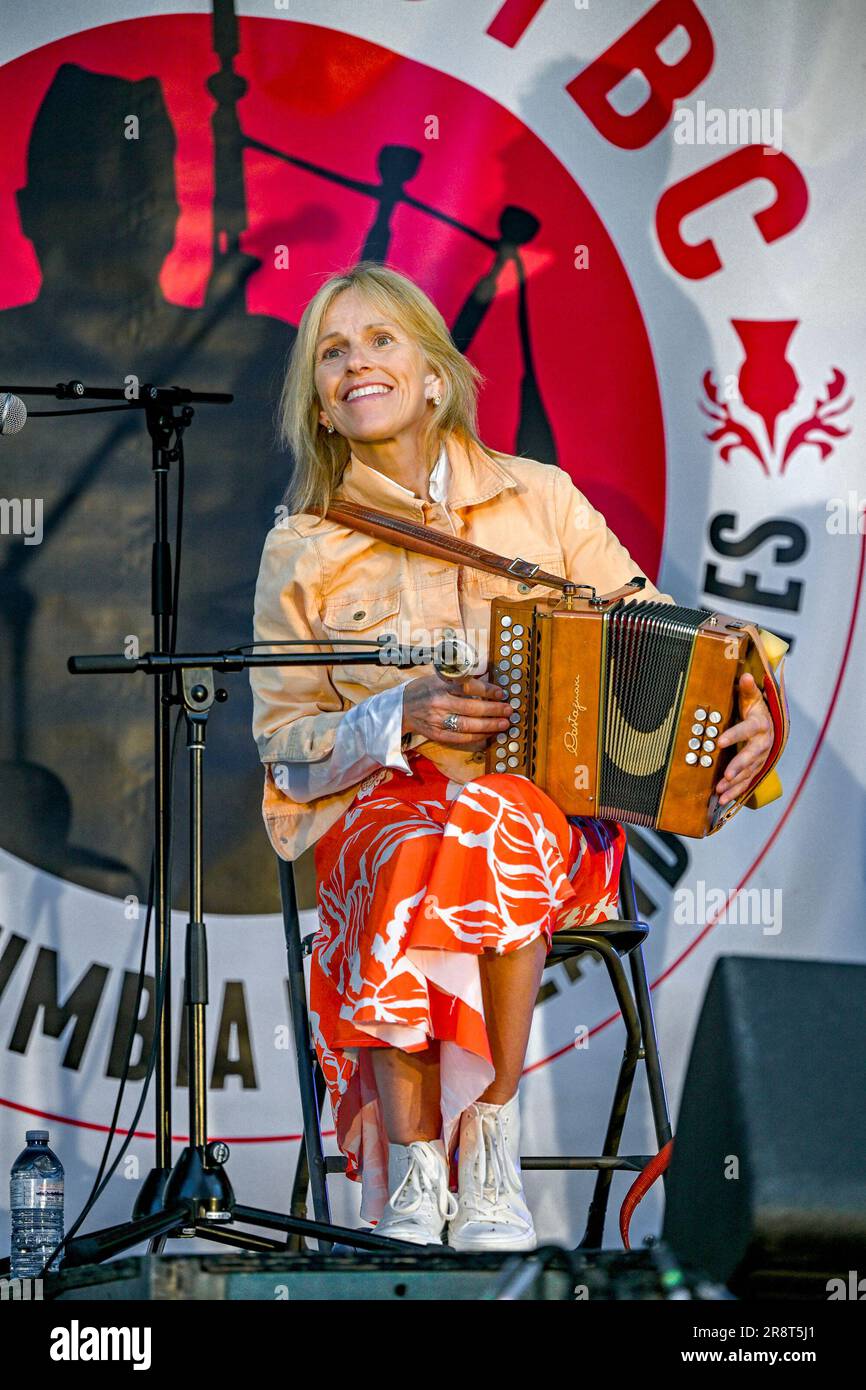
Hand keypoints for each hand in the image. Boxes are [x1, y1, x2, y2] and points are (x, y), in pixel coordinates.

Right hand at [402, 673, 511, 749]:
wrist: (400, 708)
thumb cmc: (423, 690)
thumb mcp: (438, 678)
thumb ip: (460, 681)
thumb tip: (488, 684)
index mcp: (439, 685)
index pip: (468, 687)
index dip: (487, 690)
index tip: (502, 693)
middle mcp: (438, 702)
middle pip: (471, 708)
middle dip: (493, 710)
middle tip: (509, 711)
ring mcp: (437, 720)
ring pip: (467, 726)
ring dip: (488, 726)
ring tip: (503, 724)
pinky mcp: (436, 734)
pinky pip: (460, 739)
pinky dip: (476, 738)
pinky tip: (489, 736)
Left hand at [715, 672, 773, 805]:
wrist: (773, 725)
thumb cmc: (757, 709)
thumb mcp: (753, 698)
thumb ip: (748, 689)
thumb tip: (746, 675)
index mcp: (760, 725)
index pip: (747, 730)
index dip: (734, 735)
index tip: (719, 742)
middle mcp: (763, 743)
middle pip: (751, 756)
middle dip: (739, 766)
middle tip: (726, 775)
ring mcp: (761, 758)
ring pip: (749, 772)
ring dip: (735, 783)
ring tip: (720, 792)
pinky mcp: (757, 768)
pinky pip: (747, 782)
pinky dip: (736, 792)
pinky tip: (723, 801)